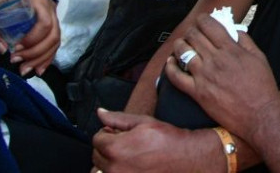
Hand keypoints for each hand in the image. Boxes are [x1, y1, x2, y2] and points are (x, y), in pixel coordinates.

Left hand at [2, 0, 60, 76]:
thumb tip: (2, 48)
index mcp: (39, 1)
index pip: (44, 23)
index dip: (33, 39)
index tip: (16, 48)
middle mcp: (50, 9)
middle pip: (53, 36)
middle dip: (35, 53)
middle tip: (17, 61)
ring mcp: (53, 17)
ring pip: (55, 42)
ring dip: (40, 59)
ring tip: (25, 70)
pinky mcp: (52, 26)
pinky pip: (54, 45)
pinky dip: (47, 58)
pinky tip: (38, 69)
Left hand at [92, 109, 217, 172]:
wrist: (183, 156)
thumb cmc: (166, 139)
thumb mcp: (142, 121)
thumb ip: (117, 118)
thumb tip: (101, 113)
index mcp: (115, 149)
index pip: (96, 138)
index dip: (108, 131)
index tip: (118, 131)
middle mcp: (114, 167)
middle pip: (96, 154)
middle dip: (107, 146)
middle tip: (124, 140)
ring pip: (103, 167)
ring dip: (111, 159)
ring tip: (130, 152)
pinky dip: (120, 168)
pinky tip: (134, 162)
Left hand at [165, 15, 279, 142]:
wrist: (260, 115)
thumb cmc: (262, 87)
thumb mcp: (259, 58)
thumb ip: (246, 41)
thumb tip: (235, 30)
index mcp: (231, 49)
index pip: (209, 25)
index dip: (202, 19)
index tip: (201, 20)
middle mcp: (215, 60)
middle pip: (194, 36)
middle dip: (191, 30)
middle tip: (192, 33)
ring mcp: (204, 76)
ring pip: (183, 52)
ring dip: (180, 45)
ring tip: (181, 44)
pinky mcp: (198, 93)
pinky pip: (176, 77)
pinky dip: (170, 68)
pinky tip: (171, 62)